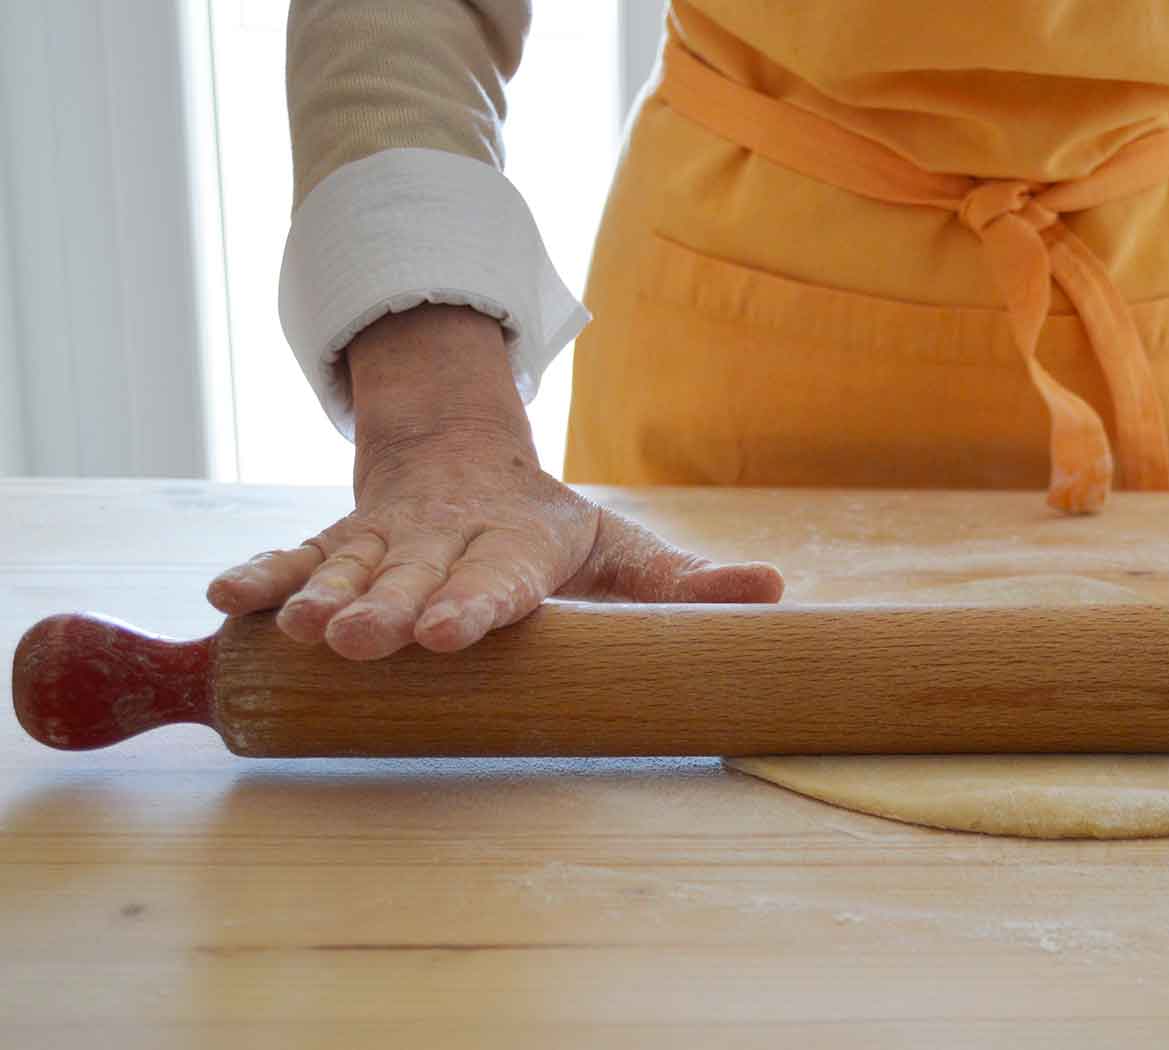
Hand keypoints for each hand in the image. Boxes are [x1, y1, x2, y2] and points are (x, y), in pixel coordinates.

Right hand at [205, 305, 781, 658]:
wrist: (464, 461)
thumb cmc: (554, 532)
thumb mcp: (623, 553)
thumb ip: (686, 586)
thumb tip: (778, 593)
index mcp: (521, 544)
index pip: (499, 579)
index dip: (474, 604)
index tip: (451, 633)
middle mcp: (447, 539)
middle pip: (416, 577)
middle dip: (388, 608)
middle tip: (366, 639)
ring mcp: (387, 541)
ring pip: (351, 568)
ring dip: (322, 598)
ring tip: (296, 632)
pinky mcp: (341, 545)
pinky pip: (299, 557)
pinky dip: (266, 576)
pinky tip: (228, 600)